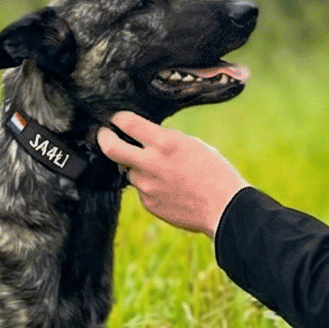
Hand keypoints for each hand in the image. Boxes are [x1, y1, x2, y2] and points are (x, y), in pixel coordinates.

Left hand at [97, 112, 247, 236]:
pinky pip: (142, 190)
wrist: (224, 208)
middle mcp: (151, 164)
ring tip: (163, 171)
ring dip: (138, 167)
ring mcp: (147, 186)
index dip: (118, 118)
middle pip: (110, 148)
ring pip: (130, 171)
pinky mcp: (148, 204)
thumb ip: (166, 140)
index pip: (127, 123)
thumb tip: (147, 138)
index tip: (117, 119)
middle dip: (104, 138)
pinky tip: (170, 188)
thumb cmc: (215, 172)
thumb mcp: (192, 144)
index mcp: (165, 143)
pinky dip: (151, 186)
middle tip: (104, 135)